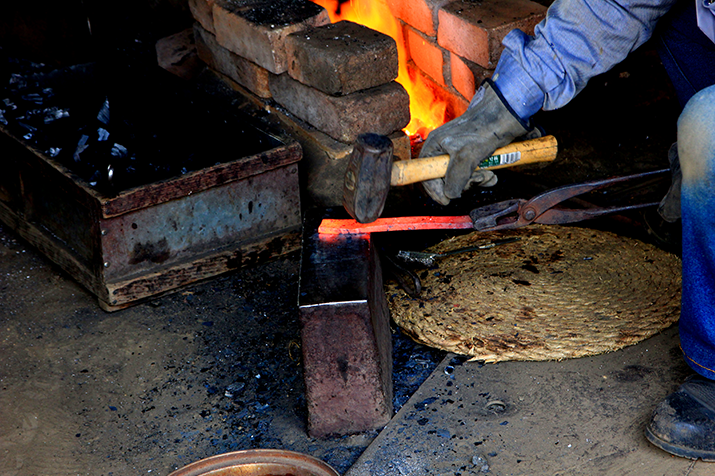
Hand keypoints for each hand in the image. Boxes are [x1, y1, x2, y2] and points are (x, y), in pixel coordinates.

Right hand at [419, 80, 530, 204]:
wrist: (506, 114)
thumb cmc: (484, 127)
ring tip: (487, 173)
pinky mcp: (471, 156)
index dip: (434, 189)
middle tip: (476, 179)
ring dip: (476, 180)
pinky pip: (473, 175)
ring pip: (461, 179)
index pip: (425, 174)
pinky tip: (491, 173)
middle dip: (463, 184)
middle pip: (445, 179)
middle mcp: (444, 151)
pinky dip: (483, 177)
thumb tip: (450, 194)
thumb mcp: (466, 155)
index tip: (446, 200)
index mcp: (435, 147)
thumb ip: (455, 177)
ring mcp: (458, 154)